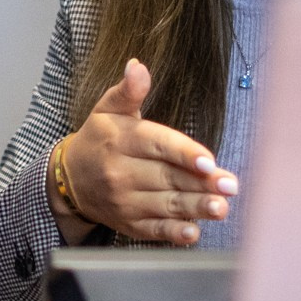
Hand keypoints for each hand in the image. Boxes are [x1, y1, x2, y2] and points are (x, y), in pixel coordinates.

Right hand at [56, 59, 237, 245]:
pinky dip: (173, 234)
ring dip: (195, 208)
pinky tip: (193, 233)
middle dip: (200, 184)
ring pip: (165, 205)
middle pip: (166, 177)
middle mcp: (120, 172)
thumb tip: (137, 66)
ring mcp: (124, 201)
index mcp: (120, 140)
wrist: (70, 178)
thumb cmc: (99, 138)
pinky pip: (153, 230)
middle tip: (230, 186)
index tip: (209, 161)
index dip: (184, 153)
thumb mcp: (108, 109)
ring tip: (221, 208)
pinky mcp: (128, 224)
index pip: (157, 145)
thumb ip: (128, 90)